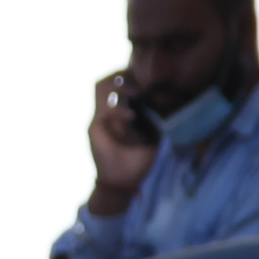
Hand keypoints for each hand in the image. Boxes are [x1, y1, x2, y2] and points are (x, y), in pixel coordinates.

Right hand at [83, 72, 153, 212]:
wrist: (123, 182)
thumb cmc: (138, 161)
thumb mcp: (152, 136)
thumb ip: (153, 119)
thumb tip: (165, 101)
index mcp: (117, 112)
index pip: (115, 83)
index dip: (127, 76)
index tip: (146, 77)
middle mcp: (105, 112)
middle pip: (103, 81)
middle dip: (121, 76)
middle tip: (139, 82)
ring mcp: (97, 119)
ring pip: (100, 88)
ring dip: (119, 87)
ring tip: (136, 93)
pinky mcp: (93, 129)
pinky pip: (104, 111)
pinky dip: (118, 111)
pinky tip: (132, 118)